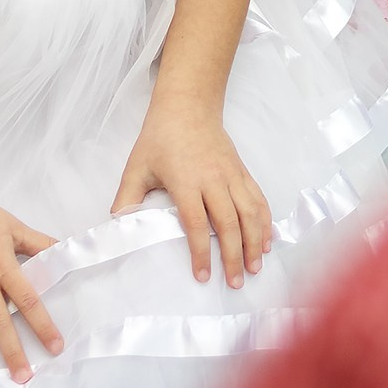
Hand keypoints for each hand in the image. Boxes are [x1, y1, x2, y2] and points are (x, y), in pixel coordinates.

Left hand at [113, 104, 271, 289]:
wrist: (188, 106)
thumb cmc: (160, 138)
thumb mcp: (137, 166)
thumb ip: (128, 197)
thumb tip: (119, 225)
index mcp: (187, 181)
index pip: (197, 222)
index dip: (201, 251)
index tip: (203, 275)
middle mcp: (214, 179)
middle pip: (229, 222)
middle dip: (235, 255)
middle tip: (236, 281)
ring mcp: (232, 174)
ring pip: (249, 211)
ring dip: (255, 241)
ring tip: (256, 266)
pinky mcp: (242, 170)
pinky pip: (258, 198)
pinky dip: (265, 220)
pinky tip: (267, 239)